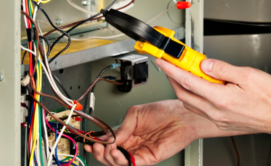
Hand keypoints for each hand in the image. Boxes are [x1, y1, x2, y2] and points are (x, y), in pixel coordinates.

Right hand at [84, 100, 202, 165]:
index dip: (98, 144)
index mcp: (128, 131)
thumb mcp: (136, 113)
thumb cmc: (164, 110)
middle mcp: (133, 143)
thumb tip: (109, 138)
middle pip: (111, 154)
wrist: (181, 116)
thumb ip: (122, 126)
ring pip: (118, 162)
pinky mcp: (147, 159)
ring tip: (107, 149)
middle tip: (96, 147)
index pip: (109, 141)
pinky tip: (117, 152)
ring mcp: (139, 152)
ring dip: (108, 157)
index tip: (90, 143)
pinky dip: (120, 161)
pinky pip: (130, 164)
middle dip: (100, 152)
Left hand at [156, 58, 270, 135]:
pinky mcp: (221, 121)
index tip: (163, 59)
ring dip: (182, 87)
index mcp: (220, 99)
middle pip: (184, 93)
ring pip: (190, 102)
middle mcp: (216, 111)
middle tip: (169, 63)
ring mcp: (218, 118)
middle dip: (172, 77)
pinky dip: (193, 95)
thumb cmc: (269, 97)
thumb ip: (222, 68)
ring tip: (182, 71)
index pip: (187, 81)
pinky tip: (198, 86)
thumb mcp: (247, 75)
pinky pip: (199, 108)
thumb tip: (204, 63)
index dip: (172, 68)